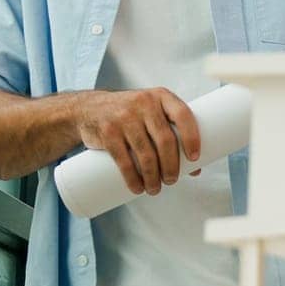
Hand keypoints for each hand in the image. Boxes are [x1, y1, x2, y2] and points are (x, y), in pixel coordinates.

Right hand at [71, 88, 201, 195]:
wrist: (89, 108)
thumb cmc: (130, 115)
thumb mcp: (151, 114)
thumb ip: (171, 135)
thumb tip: (195, 169)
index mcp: (160, 96)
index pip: (182, 114)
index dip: (192, 137)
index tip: (194, 158)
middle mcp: (144, 103)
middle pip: (165, 140)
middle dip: (171, 166)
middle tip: (171, 181)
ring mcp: (124, 117)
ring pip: (145, 153)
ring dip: (153, 177)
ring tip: (155, 189)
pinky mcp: (108, 131)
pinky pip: (123, 160)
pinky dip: (133, 178)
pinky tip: (138, 187)